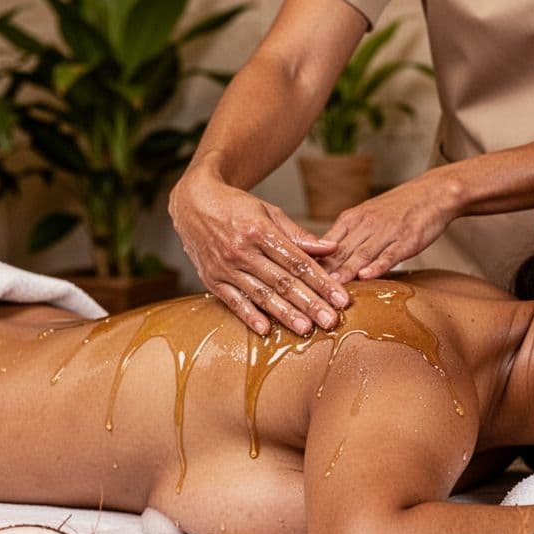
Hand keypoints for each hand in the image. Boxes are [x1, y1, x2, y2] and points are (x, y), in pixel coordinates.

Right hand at [169, 166, 349, 335]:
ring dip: (284, 314)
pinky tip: (265, 330)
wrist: (192, 203)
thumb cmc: (237, 207)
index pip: (298, 261)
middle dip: (309, 303)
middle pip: (282, 281)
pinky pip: (232, 301)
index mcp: (260, 231)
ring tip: (306, 329)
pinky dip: (248, 316)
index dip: (322, 281)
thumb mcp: (269, 212)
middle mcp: (242, 250)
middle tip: (330, 320)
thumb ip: (299, 234)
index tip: (341, 298)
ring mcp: (225, 267)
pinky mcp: (211, 279)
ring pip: (261, 295)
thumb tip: (331, 249)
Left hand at [320, 173, 459, 281]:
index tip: (298, 280)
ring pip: (361, 254)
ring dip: (345, 272)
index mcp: (352, 218)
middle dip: (323, 272)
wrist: (434, 193)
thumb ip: (348, 237)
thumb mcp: (367, 216)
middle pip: (340, 252)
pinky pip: (389, 254)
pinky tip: (366, 277)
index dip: (312, 263)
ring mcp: (387, 232)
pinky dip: (377, 266)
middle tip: (307, 291)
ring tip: (332, 288)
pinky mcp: (407, 240)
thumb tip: (324, 260)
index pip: (325, 243)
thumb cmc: (399, 208)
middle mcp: (366, 224)